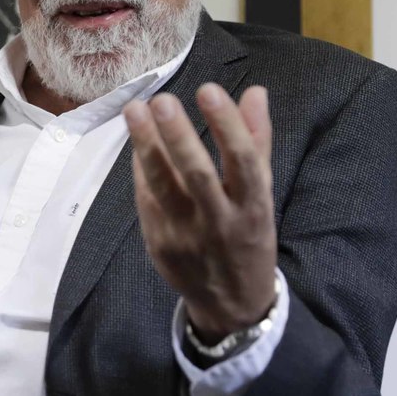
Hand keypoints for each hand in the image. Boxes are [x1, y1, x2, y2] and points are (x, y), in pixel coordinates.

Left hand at [122, 84, 277, 341]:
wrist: (231, 304)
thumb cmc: (248, 236)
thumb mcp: (262, 195)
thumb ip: (256, 143)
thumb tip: (256, 91)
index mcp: (253, 208)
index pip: (243, 162)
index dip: (227, 126)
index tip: (208, 91)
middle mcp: (220, 223)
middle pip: (197, 175)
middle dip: (178, 137)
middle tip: (162, 100)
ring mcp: (186, 236)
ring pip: (162, 187)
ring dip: (146, 147)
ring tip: (135, 110)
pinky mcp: (159, 243)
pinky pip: (146, 199)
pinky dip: (140, 168)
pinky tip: (136, 141)